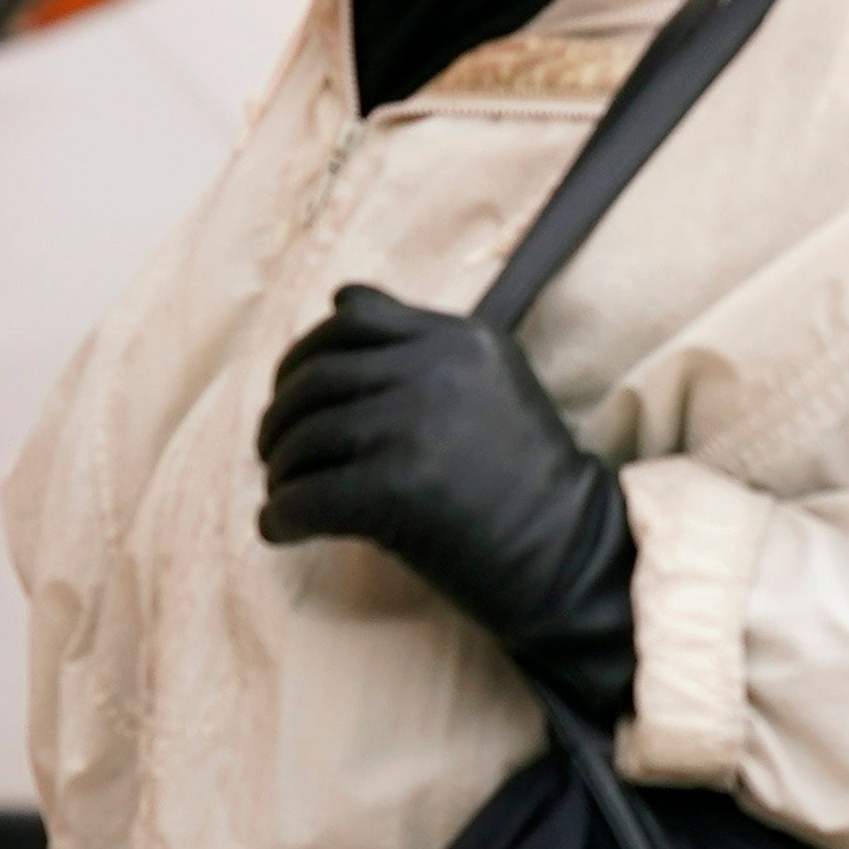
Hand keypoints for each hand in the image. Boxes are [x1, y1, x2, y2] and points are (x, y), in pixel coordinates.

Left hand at [255, 284, 639, 719]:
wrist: (571, 550)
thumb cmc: (528, 477)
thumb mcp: (493, 380)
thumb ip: (426, 342)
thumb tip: (339, 298)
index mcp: (463, 337)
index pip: (351, 317)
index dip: (306, 353)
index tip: (294, 389)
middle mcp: (436, 369)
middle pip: (315, 378)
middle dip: (280, 418)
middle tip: (276, 453)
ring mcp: (414, 425)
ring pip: (302, 438)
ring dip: (281, 472)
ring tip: (285, 494)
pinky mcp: (396, 487)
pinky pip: (304, 498)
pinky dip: (280, 518)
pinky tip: (282, 531)